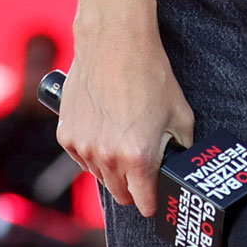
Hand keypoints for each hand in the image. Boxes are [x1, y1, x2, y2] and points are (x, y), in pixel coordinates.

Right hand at [56, 23, 195, 217]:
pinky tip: (103, 128)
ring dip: (111, 168)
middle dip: (133, 186)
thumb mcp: (180, 115)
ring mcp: (83, 147)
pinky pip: (81, 157)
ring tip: (121, 138)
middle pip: (120, 194)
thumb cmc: (149, 75)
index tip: (155, 198)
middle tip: (141, 166)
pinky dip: (91, 150)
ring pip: (99, 176)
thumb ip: (180, 148)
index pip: (144, 203)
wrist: (114, 43)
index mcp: (138, 157)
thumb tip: (179, 165)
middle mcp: (107, 158)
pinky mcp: (66, 134)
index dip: (153, 202)